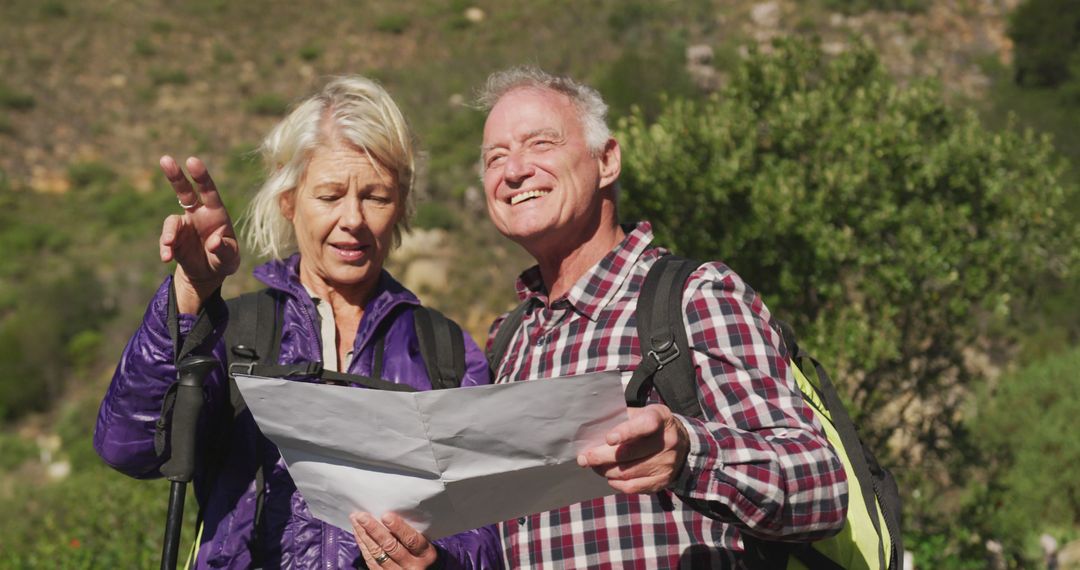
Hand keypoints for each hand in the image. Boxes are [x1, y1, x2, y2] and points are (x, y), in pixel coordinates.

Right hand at [158, 155, 239, 312]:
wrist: (209, 273)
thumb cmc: (225, 259)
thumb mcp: (229, 258)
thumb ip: (224, 249)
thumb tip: (213, 242)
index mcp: (216, 213)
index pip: (208, 191)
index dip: (201, 176)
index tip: (192, 161)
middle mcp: (197, 214)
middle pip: (184, 191)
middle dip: (176, 176)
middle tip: (165, 159)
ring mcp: (183, 226)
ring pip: (171, 221)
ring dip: (169, 232)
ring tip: (169, 244)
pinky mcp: (173, 239)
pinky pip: (166, 241)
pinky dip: (165, 248)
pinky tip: (167, 258)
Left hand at [350, 512, 437, 568]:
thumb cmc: (422, 554)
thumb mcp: (425, 545)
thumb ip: (413, 534)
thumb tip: (390, 513)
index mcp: (425, 554)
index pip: (411, 540)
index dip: (398, 527)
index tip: (386, 515)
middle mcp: (412, 565)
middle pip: (391, 546)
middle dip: (374, 529)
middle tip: (362, 515)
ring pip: (378, 554)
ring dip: (364, 535)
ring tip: (356, 520)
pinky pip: (371, 561)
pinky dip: (363, 546)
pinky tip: (359, 533)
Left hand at [576, 404, 689, 493]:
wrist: (681, 442)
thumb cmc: (650, 424)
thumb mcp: (641, 413)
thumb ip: (620, 418)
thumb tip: (591, 430)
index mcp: (660, 418)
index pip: (644, 425)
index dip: (625, 432)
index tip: (608, 439)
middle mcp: (668, 441)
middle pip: (630, 454)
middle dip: (602, 457)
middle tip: (584, 458)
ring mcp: (667, 463)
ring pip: (628, 472)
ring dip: (606, 471)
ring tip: (595, 466)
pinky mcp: (664, 481)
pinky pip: (634, 487)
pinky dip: (617, 483)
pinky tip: (610, 477)